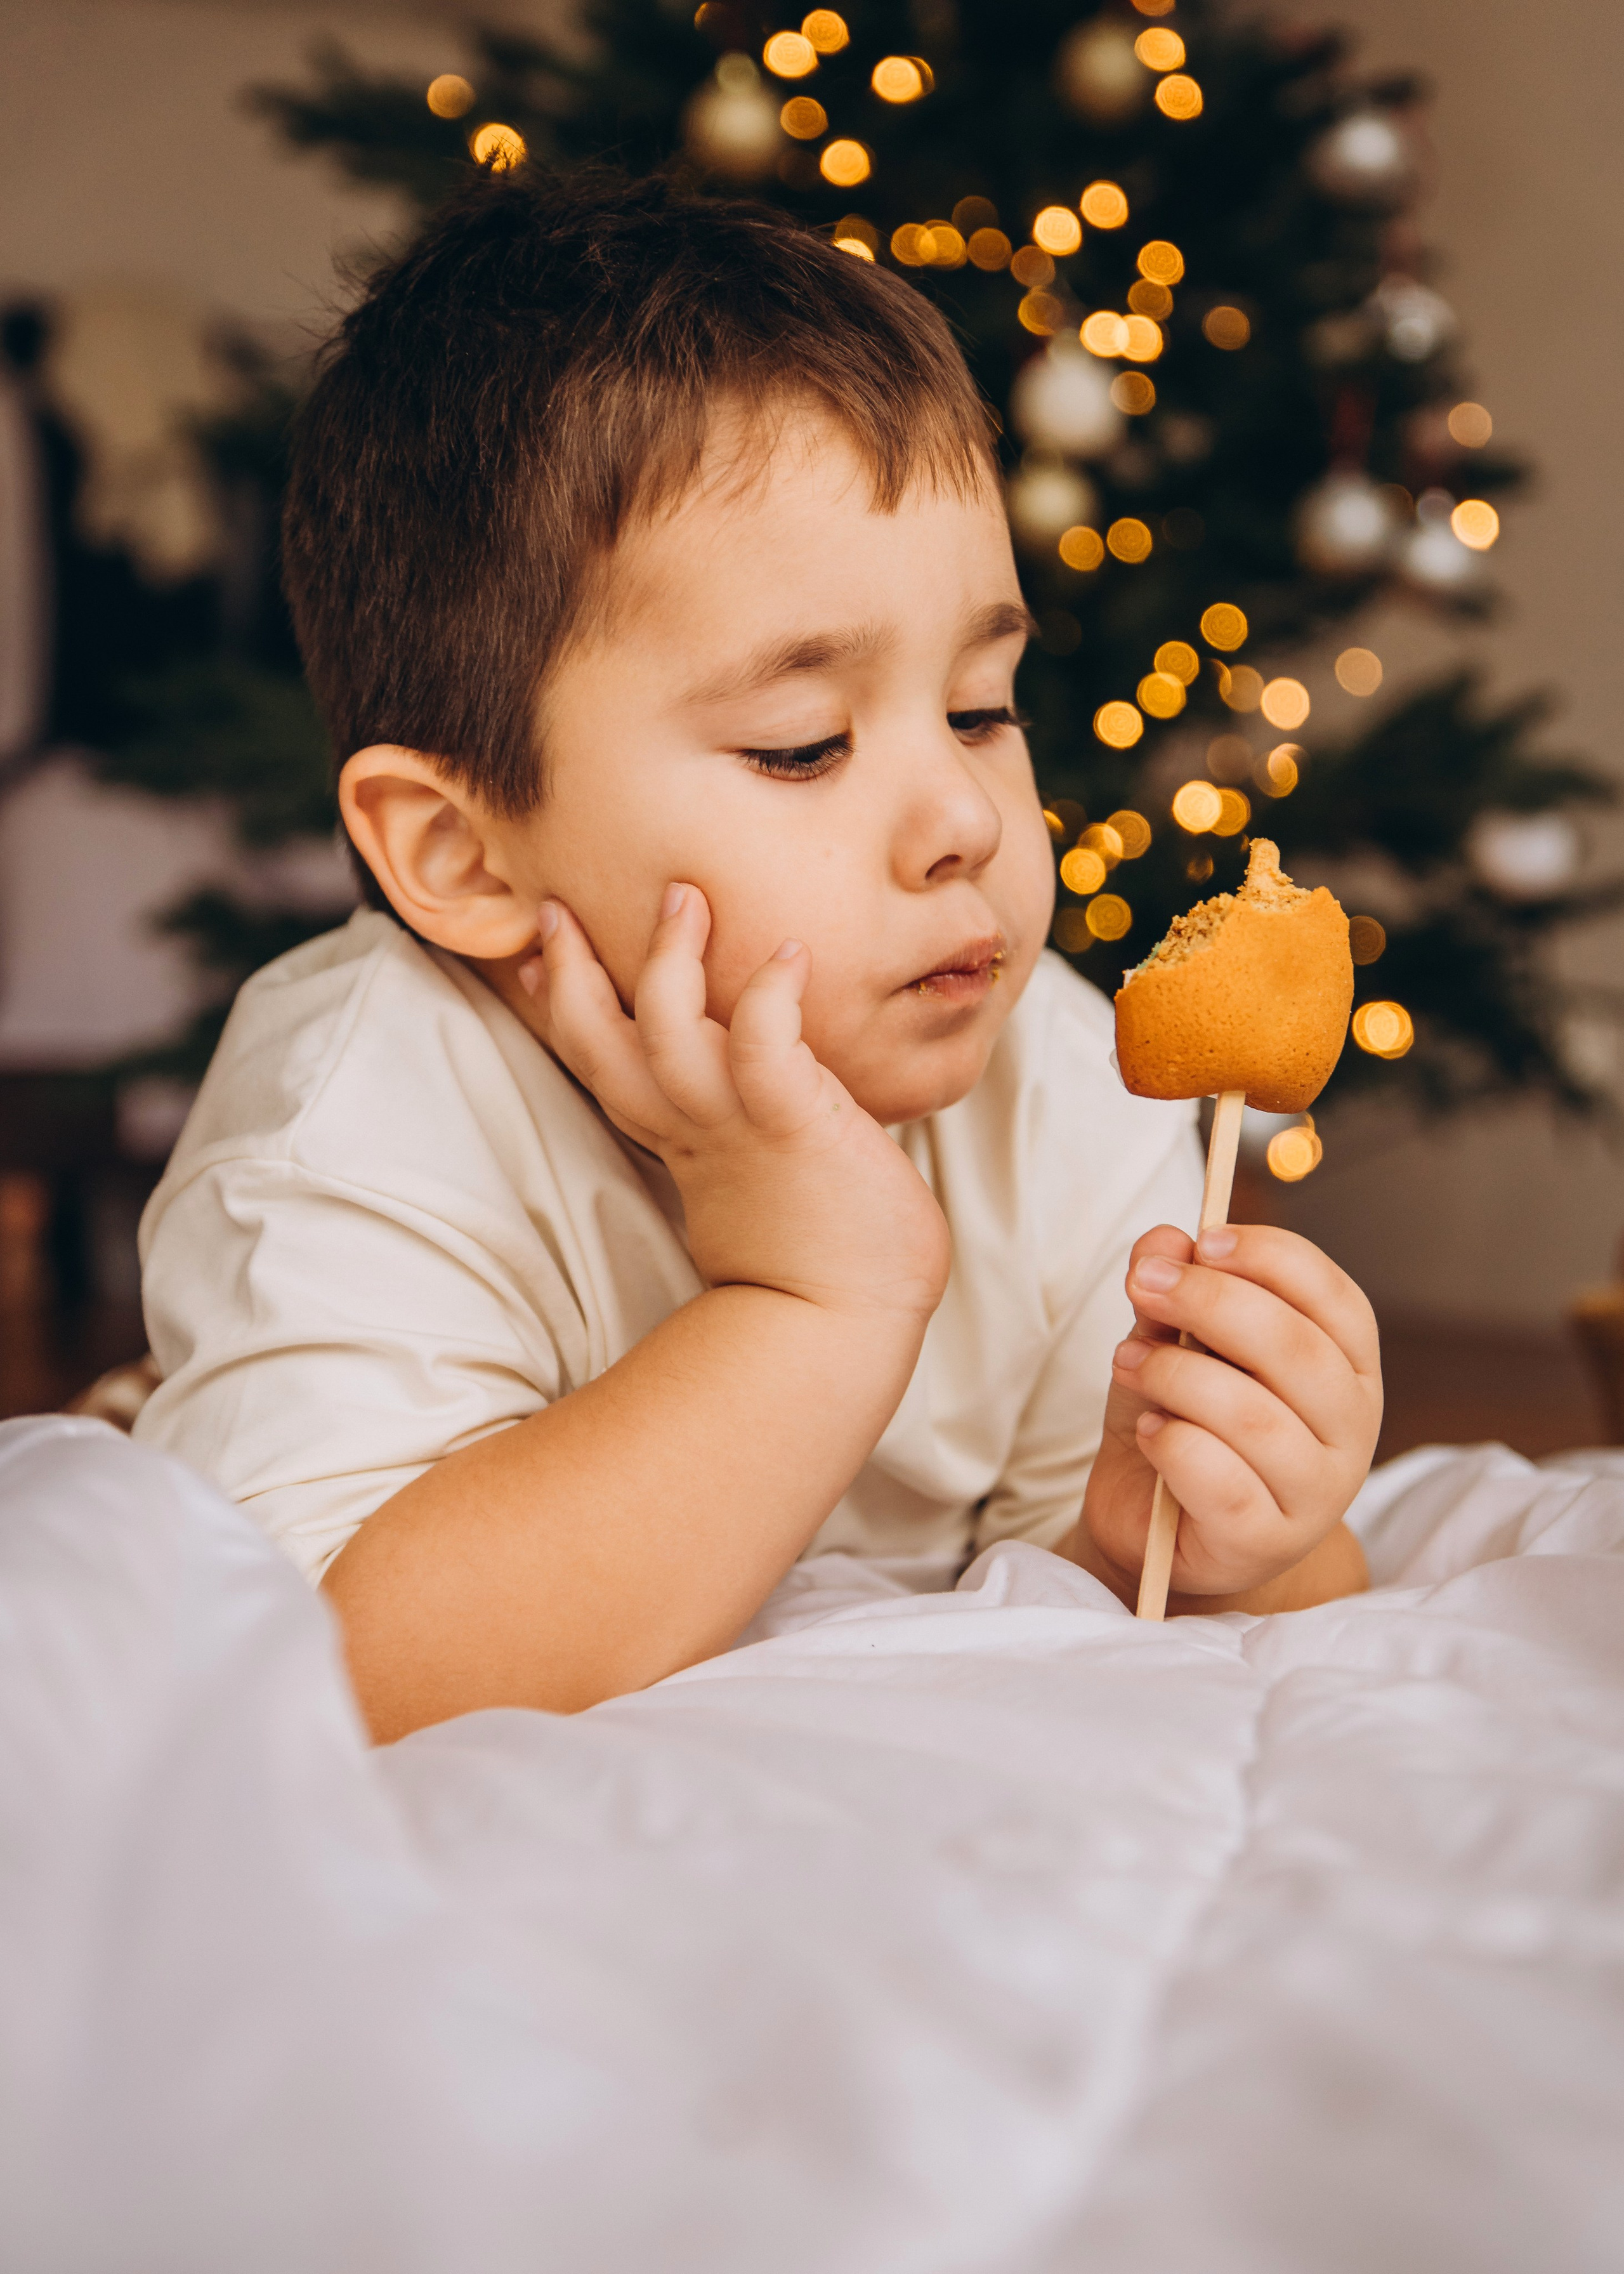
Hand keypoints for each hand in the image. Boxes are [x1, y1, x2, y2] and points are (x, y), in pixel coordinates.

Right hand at [519, 882, 949, 1323]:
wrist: (848, 1324)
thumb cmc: (828, 1255)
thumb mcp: (769, 1177)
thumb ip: (758, 1126)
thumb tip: (778, 1090)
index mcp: (684, 1142)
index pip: (605, 1066)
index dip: (564, 1011)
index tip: (537, 958)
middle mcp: (696, 1129)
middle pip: (602, 1043)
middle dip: (574, 974)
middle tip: (557, 907)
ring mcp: (738, 1125)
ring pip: (667, 1030)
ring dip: (668, 960)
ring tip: (684, 898)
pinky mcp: (792, 1123)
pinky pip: (763, 1044)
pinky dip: (769, 993)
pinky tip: (788, 954)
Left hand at [1076, 1222, 1381, 1604]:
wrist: (1151, 1525)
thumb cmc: (1180, 1420)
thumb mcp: (1168, 1342)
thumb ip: (1170, 1290)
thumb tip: (1162, 1242)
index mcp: (1347, 1367)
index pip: (1336, 1298)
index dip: (1272, 1258)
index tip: (1203, 1242)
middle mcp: (1351, 1430)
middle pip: (1296, 1348)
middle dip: (1210, 1303)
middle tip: (1144, 1286)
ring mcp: (1317, 1494)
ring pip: (1255, 1416)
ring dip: (1175, 1376)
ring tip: (1126, 1363)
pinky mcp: (1267, 1542)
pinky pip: (1221, 1481)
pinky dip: (1173, 1444)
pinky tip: (1148, 1433)